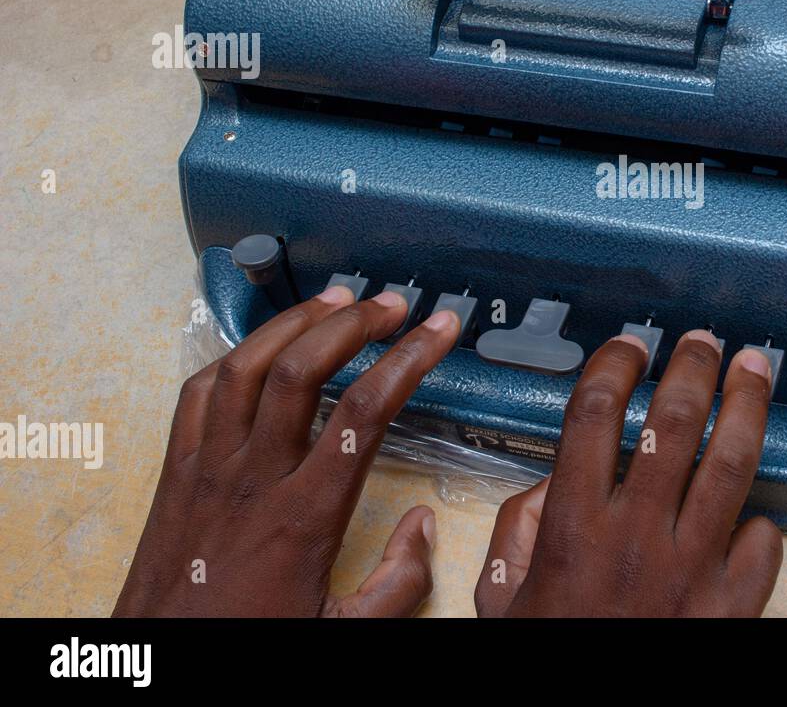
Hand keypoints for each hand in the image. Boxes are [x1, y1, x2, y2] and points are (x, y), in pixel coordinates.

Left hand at [114, 286, 461, 616]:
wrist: (163, 669)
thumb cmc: (248, 648)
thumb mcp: (343, 634)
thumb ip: (399, 583)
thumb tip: (424, 526)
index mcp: (305, 516)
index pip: (367, 411)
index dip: (409, 358)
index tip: (439, 329)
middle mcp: (253, 480)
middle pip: (302, 371)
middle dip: (353, 323)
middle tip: (391, 305)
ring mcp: (207, 471)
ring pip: (245, 368)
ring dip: (293, 323)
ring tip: (333, 300)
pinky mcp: (174, 475)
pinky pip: (197, 395)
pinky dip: (233, 357)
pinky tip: (260, 347)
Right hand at [474, 330, 782, 616]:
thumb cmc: (551, 657)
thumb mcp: (501, 599)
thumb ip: (515, 529)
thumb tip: (546, 486)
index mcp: (573, 529)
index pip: (595, 414)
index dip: (614, 365)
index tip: (627, 347)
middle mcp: (637, 537)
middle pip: (674, 421)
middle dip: (692, 367)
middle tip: (701, 343)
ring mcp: (693, 569)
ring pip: (732, 462)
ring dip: (746, 404)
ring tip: (752, 371)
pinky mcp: (734, 606)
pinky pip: (765, 541)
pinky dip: (764, 519)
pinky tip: (756, 507)